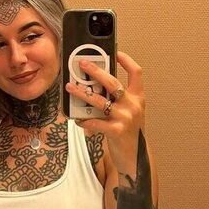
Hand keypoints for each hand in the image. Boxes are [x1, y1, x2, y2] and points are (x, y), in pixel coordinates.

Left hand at [65, 51, 145, 174]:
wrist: (136, 156)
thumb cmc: (130, 131)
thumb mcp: (130, 111)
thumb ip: (119, 98)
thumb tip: (96, 84)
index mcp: (138, 97)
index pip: (136, 72)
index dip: (126, 60)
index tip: (115, 52)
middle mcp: (133, 105)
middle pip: (113, 82)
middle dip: (95, 71)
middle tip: (82, 64)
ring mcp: (125, 118)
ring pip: (99, 101)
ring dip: (82, 93)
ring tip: (69, 87)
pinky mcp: (116, 131)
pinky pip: (95, 122)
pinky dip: (84, 120)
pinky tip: (76, 118)